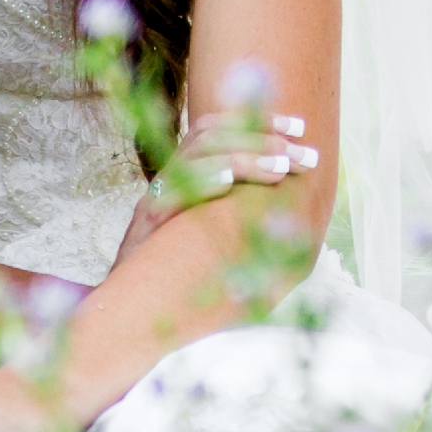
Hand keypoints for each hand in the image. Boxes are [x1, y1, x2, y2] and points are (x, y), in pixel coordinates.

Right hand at [112, 110, 321, 265]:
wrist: (126, 309)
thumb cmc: (178, 275)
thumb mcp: (214, 236)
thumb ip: (240, 211)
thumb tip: (292, 197)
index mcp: (184, 176)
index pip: (218, 129)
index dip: (258, 122)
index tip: (299, 126)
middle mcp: (168, 180)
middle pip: (212, 136)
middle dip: (264, 140)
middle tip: (305, 157)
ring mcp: (154, 199)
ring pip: (195, 157)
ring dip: (244, 157)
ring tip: (281, 170)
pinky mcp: (145, 224)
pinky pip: (170, 192)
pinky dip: (200, 181)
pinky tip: (230, 183)